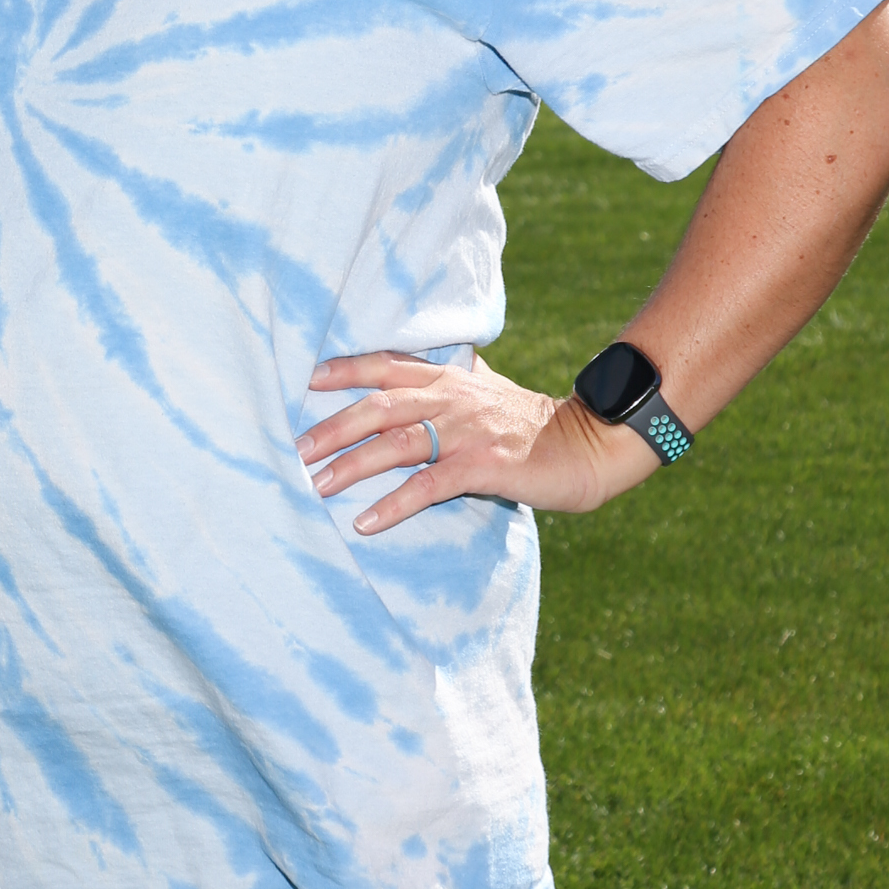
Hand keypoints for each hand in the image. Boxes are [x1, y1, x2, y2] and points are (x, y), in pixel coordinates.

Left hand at [298, 350, 656, 534]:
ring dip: (352, 465)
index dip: (349, 369)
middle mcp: (453, 399)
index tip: (310, 379)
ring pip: (397, 443)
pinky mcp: (484, 466)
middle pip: (380, 406)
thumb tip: (431, 371)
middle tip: (296, 449)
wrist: (591, 444)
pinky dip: (393, 504)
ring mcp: (469, 431)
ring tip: (316, 485)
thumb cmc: (533, 423)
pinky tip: (366, 522)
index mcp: (451, 379)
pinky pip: (429, 485)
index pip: (389, 366)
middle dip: (334, 426)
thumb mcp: (489, 392)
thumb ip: (456, 382)